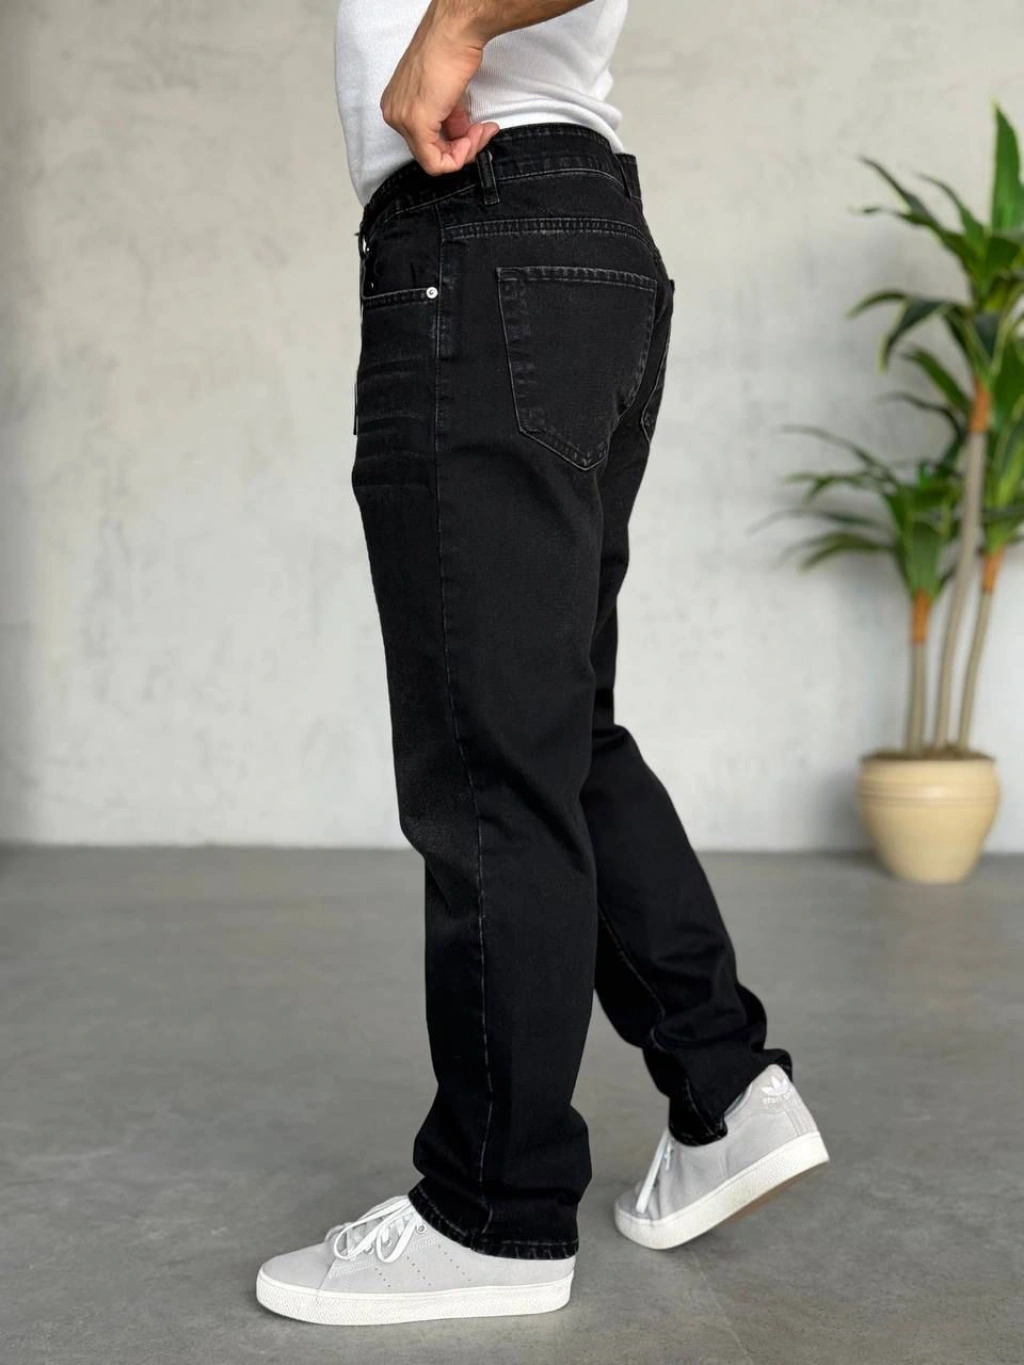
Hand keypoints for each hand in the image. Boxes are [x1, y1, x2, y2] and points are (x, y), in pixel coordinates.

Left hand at [380, 14, 499, 175]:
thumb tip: (459, 137)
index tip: (474, 130)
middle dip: (461, 148)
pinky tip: (476, 134)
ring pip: (434, 161)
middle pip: (429, 154)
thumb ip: (448, 120)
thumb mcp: (446, 95)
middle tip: (482, 132)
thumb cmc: (451, 51)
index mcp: (396, 104)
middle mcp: (394, 113)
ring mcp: (402, 119)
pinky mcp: (416, 124)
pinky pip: (436, 163)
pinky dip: (460, 155)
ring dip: (465, 150)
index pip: (424, 143)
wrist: (455, 33)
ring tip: (482, 129)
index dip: (454, 144)